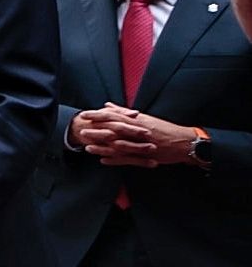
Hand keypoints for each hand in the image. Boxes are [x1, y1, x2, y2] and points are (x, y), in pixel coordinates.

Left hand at [74, 103, 200, 166]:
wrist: (184, 142)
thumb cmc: (164, 129)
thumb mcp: (144, 118)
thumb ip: (124, 112)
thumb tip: (107, 105)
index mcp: (137, 120)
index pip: (114, 116)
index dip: (98, 115)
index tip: (85, 114)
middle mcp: (138, 131)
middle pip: (114, 129)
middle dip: (97, 130)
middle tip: (81, 130)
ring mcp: (141, 144)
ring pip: (119, 145)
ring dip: (102, 147)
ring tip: (87, 148)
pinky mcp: (146, 156)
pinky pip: (128, 159)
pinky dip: (115, 160)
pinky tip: (103, 161)